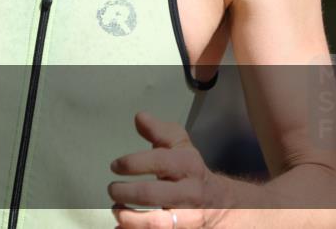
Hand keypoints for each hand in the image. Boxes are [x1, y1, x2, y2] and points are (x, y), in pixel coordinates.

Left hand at [108, 112, 225, 228]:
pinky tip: (121, 227)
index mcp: (188, 166)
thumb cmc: (190, 172)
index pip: (160, 162)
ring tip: (117, 211)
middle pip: (153, 195)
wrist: (223, 205)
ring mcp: (188, 219)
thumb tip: (140, 117)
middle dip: (126, 192)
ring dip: (129, 219)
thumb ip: (160, 131)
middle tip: (112, 189)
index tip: (115, 166)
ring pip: (157, 224)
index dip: (133, 163)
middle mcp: (190, 194)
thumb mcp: (181, 147)